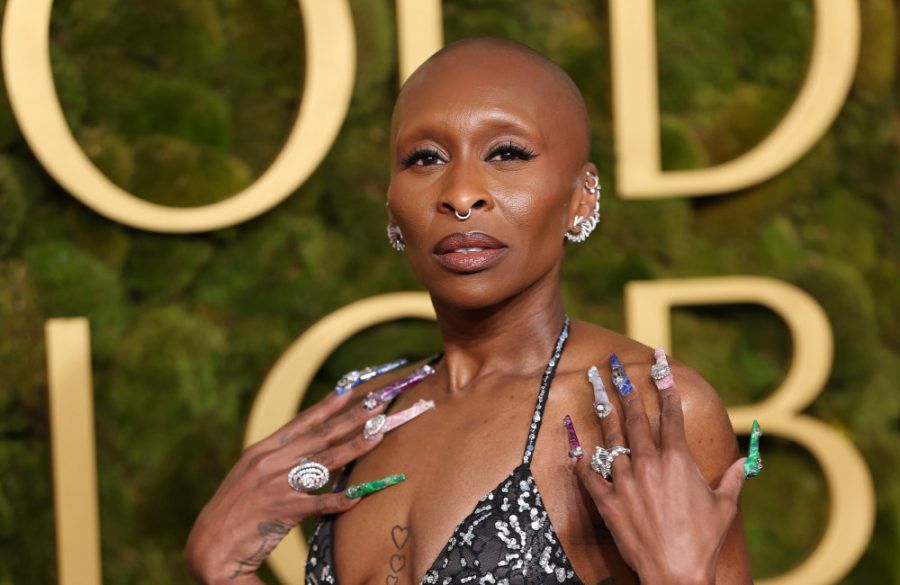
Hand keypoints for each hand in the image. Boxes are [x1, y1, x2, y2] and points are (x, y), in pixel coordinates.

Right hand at [184, 390, 386, 583]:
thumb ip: (282, 460)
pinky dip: (340, 499)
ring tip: (380, 433)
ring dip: (356, 446)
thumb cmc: (235, 511)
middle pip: (321, 435)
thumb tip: (317, 450)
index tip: (353, 389)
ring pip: (326, 461)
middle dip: (353, 417)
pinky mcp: (282, 511)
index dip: (330, 404)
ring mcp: (276, 484)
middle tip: (378, 402)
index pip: (303, 421)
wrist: (208, 546)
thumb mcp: (253, 475)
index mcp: (263, 450)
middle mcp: (270, 461)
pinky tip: (359, 494)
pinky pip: (319, 503)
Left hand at [574, 352, 745, 584]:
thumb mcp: (724, 507)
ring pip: (611, 438)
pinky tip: (572, 436)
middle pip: (635, 418)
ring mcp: (625, 482)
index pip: (670, 414)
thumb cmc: (703, 542)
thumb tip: (743, 461)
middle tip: (613, 365)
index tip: (659, 364)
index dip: (665, 386)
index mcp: (678, 461)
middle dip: (625, 388)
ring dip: (603, 409)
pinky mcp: (608, 502)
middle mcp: (649, 465)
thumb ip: (733, 479)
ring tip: (595, 386)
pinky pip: (589, 474)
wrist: (676, 574)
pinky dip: (580, 455)